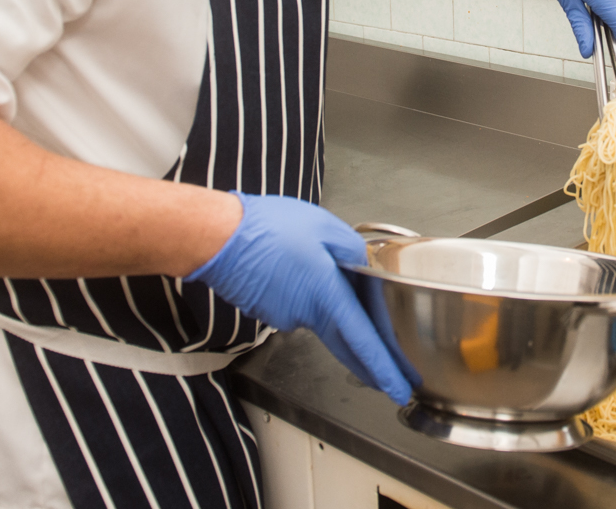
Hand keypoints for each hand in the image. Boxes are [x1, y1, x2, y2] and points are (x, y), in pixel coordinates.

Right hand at [187, 193, 412, 404]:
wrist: (217, 237)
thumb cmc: (267, 229)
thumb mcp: (324, 227)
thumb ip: (352, 249)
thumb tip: (363, 265)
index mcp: (326, 295)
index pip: (362, 340)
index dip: (383, 367)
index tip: (398, 388)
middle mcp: (306, 314)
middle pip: (344, 343)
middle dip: (367, 364)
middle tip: (387, 380)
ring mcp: (285, 316)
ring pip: (317, 315)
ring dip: (324, 304)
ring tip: (313, 270)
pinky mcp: (269, 311)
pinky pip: (296, 305)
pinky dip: (301, 294)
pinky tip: (294, 270)